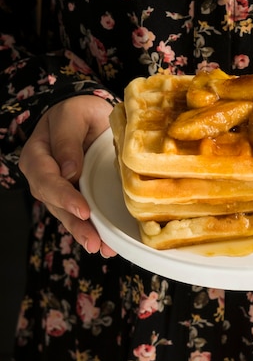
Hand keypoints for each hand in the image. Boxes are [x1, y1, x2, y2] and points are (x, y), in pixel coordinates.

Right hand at [19, 95, 116, 256]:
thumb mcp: (73, 116)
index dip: (64, 196)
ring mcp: (60, 188)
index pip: (47, 180)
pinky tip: (107, 244)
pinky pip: (80, 214)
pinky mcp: (76, 195)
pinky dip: (94, 229)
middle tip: (94, 241)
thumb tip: (68, 171)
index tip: (83, 209)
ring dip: (85, 233)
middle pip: (56, 204)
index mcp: (38, 156)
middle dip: (75, 224)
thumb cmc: (79, 111)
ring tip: (102, 248)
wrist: (88, 114)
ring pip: (68, 214)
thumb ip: (68, 139)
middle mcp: (45, 176)